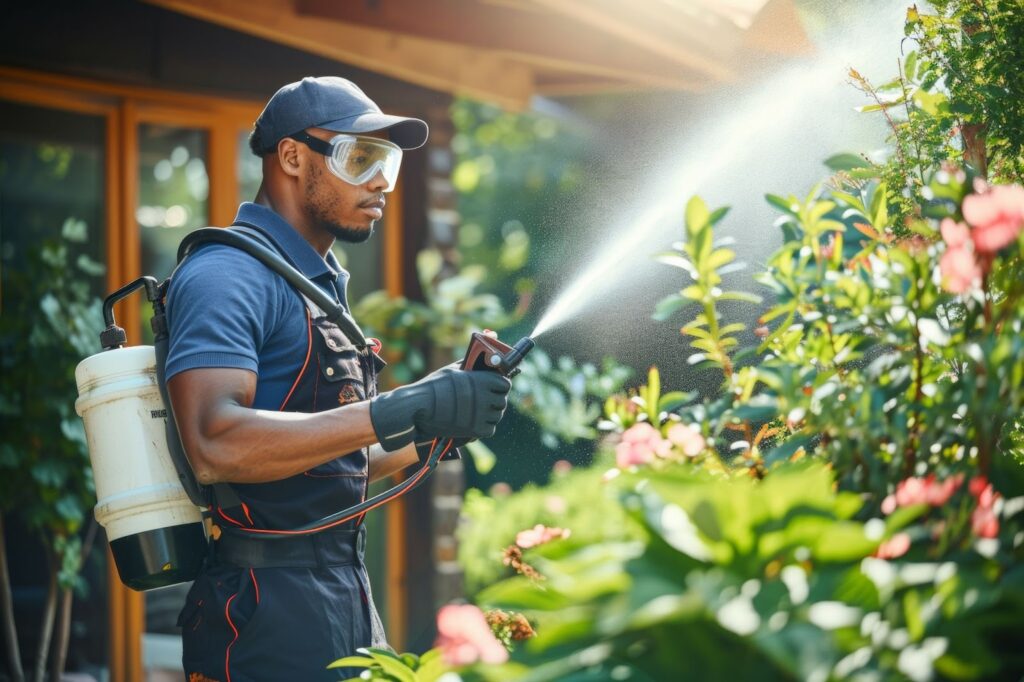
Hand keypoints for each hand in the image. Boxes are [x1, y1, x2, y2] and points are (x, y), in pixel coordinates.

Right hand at [369, 369, 510, 450]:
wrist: (418, 408)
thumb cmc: (433, 387)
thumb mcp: (452, 370)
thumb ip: (471, 364)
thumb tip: (482, 351)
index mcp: (481, 380)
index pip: (505, 384)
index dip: (500, 386)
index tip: (494, 388)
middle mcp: (484, 397)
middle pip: (502, 401)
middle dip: (495, 401)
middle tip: (484, 401)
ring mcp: (480, 414)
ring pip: (497, 416)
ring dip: (490, 415)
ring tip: (476, 412)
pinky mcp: (475, 430)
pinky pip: (489, 429)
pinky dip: (483, 428)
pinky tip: (472, 422)